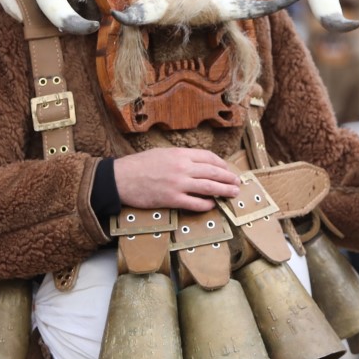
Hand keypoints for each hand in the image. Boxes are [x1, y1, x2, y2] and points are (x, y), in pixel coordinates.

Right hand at [113, 148, 239, 211]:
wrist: (120, 178)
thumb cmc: (138, 165)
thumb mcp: (161, 153)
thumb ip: (179, 157)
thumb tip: (196, 163)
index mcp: (180, 154)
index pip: (208, 157)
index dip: (221, 164)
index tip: (227, 169)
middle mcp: (182, 167)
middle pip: (213, 172)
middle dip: (228, 178)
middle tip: (237, 182)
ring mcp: (178, 184)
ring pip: (208, 187)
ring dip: (224, 191)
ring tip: (233, 194)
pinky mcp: (171, 199)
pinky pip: (195, 203)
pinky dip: (206, 204)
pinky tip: (212, 205)